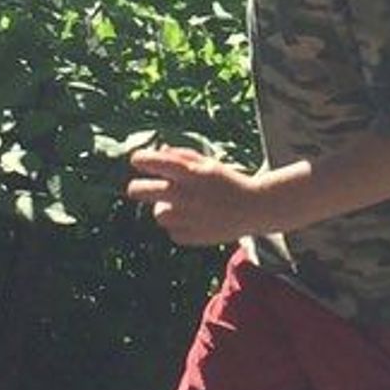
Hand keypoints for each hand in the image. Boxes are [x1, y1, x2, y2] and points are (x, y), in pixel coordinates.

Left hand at [127, 144, 262, 248]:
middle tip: (139, 188)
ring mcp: (185, 217)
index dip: (140, 160)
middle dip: (136, 188)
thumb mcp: (207, 163)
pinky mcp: (189, 236)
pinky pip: (172, 231)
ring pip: (157, 214)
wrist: (253, 208)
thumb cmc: (227, 182)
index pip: (150, 162)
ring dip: (165, 209)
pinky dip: (180, 227)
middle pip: (138, 191)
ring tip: (186, 207)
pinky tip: (197, 220)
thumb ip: (180, 156)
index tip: (139, 161)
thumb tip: (157, 153)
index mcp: (187, 172)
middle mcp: (183, 194)